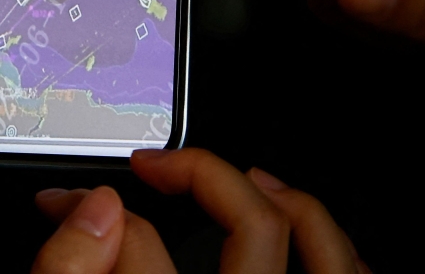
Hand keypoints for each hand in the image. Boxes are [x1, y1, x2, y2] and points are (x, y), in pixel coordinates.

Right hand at [31, 148, 367, 273]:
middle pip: (253, 227)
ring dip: (285, 199)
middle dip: (204, 176)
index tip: (74, 201)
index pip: (140, 247)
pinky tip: (300, 226)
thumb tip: (88, 211)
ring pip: (321, 243)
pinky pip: (350, 273)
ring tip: (246, 173)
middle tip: (159, 162)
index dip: (93, 211)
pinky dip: (326, 240)